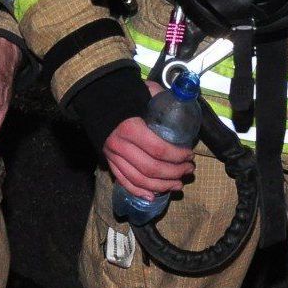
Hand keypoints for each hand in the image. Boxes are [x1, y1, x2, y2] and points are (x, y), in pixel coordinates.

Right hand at [103, 81, 194, 200]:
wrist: (98, 100)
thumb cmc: (126, 96)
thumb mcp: (145, 91)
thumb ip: (162, 97)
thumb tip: (185, 100)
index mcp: (131, 129)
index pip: (158, 149)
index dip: (176, 155)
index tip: (190, 154)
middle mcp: (120, 146)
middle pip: (150, 168)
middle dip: (173, 172)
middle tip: (189, 170)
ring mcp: (113, 157)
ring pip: (138, 179)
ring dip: (161, 186)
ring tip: (178, 184)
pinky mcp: (109, 162)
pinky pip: (124, 181)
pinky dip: (138, 191)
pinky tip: (153, 196)